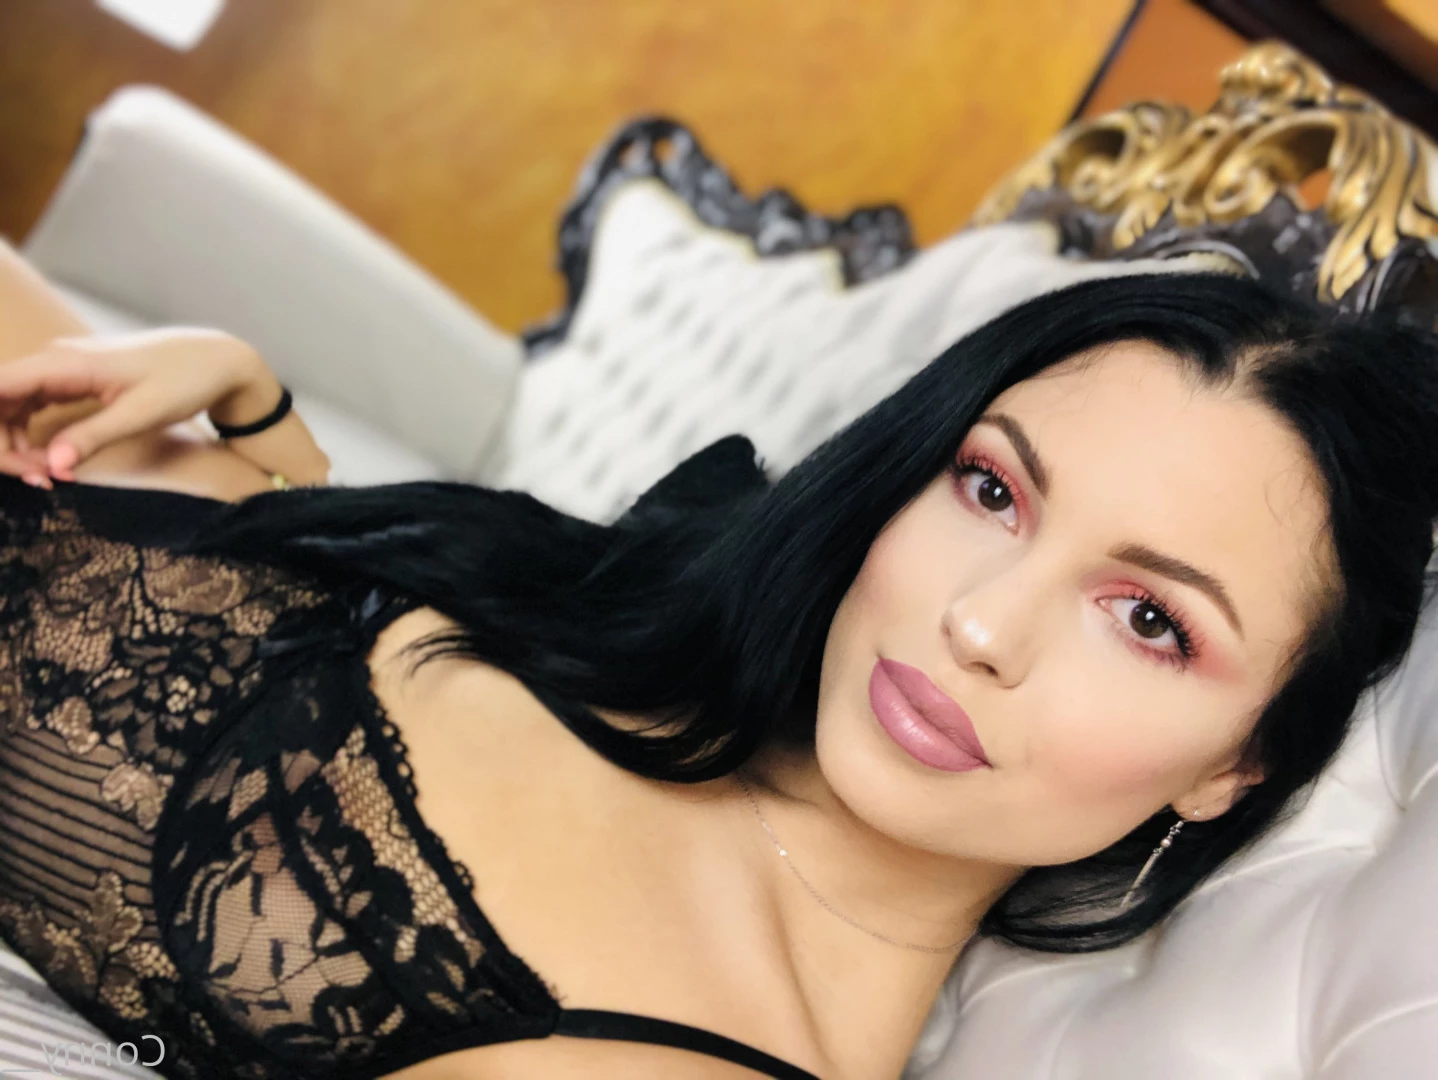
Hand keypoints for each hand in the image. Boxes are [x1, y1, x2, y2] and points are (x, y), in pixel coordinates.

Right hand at [0, 328, 267, 486]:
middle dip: (4, 444)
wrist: (215, 360)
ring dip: (15, 442)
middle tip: (39, 481)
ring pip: (11, 405)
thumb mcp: (142, 413)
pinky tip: (51, 461)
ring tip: (47, 477)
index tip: (17, 466)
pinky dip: (31, 434)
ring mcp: (62, 369)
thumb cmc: (184, 380)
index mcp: (63, 362)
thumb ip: (93, 436)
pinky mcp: (73, 380)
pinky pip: (32, 406)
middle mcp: (54, 360)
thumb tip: (52, 466)